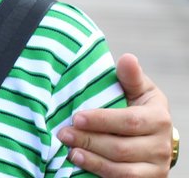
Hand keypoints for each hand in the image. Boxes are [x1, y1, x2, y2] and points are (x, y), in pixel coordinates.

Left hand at [58, 53, 173, 176]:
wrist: (153, 136)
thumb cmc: (138, 106)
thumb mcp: (137, 89)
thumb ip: (130, 77)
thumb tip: (127, 58)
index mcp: (158, 118)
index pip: (129, 121)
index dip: (101, 121)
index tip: (76, 117)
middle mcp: (161, 144)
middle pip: (121, 147)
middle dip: (89, 140)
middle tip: (63, 133)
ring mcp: (156, 166)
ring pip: (121, 168)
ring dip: (92, 160)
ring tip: (69, 151)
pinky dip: (100, 172)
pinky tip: (81, 163)